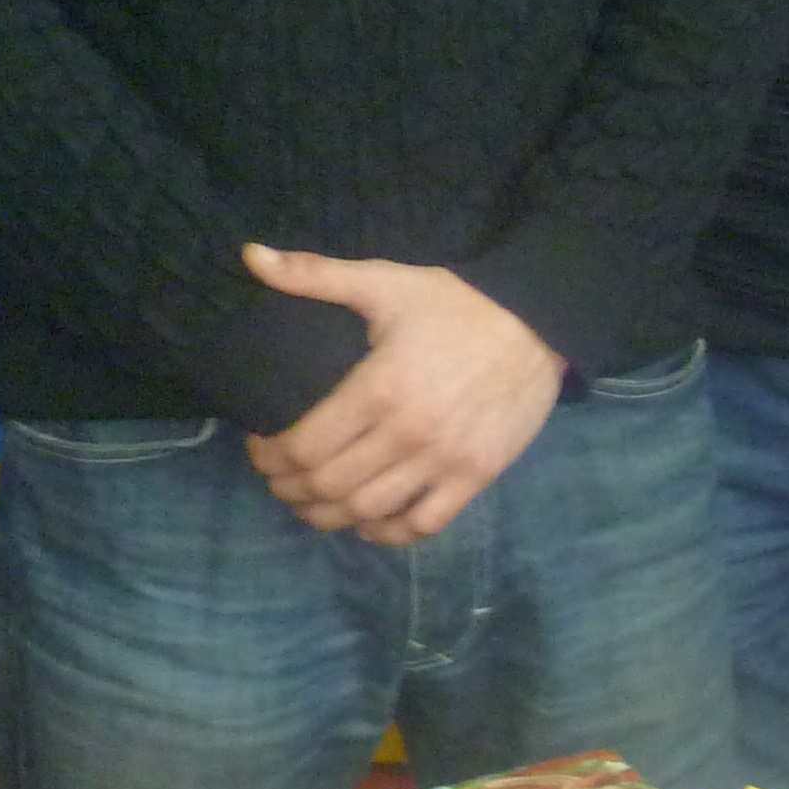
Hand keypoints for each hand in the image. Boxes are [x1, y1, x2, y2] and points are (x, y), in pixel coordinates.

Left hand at [240, 251, 563, 544]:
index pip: (303, 448)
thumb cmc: (455, 305)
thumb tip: (250, 256)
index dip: (269, 459)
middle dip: (289, 490)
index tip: (261, 450)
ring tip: (314, 503)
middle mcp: (409, 433)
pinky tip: (369, 521)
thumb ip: (314, 275)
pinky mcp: (476, 476)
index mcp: (379, 389)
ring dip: (328, 516)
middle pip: (327, 487)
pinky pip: (422, 525)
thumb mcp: (385, 283)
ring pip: (367, 513)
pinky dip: (387, 533)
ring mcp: (445, 460)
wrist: (539, 323)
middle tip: (281, 479)